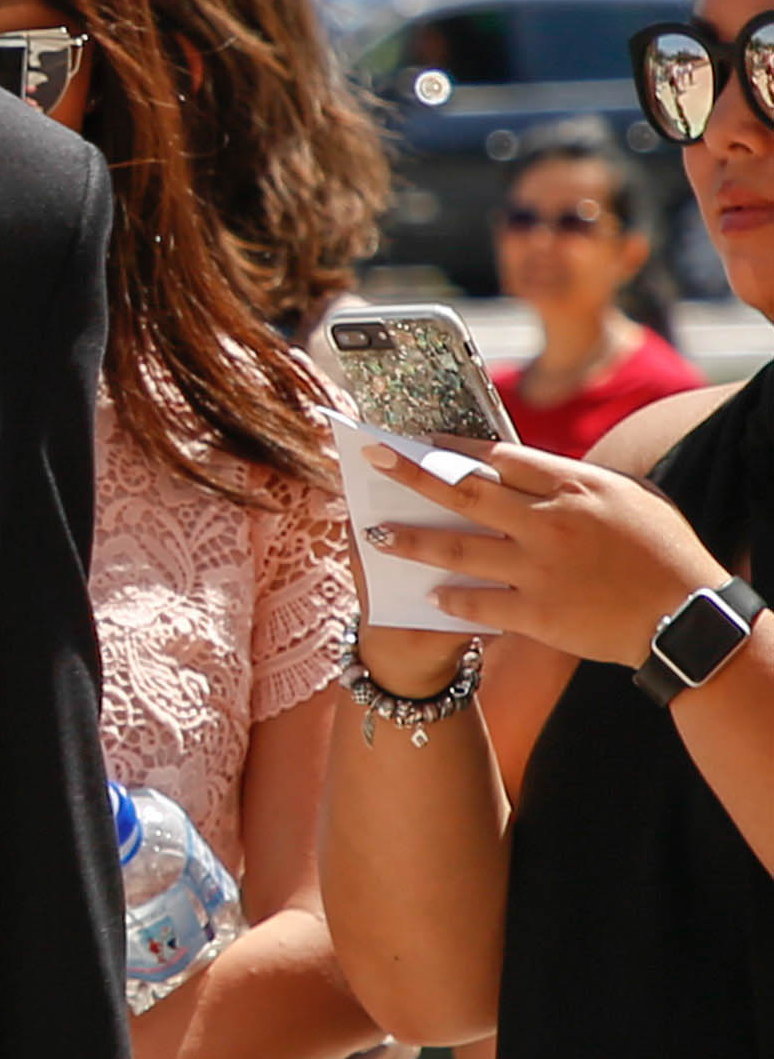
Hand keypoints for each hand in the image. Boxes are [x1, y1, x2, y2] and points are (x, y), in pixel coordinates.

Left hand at [364, 436, 730, 669]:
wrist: (687, 619)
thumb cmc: (665, 553)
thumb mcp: (630, 499)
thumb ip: (577, 482)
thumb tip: (531, 468)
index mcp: (575, 487)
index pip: (500, 458)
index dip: (453, 447)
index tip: (417, 439)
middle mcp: (549, 522)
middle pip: (463, 491)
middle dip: (410, 472)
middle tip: (371, 458)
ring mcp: (539, 568)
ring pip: (456, 547)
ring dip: (411, 539)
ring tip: (375, 533)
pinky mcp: (536, 613)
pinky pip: (478, 602)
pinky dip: (449, 597)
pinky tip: (428, 593)